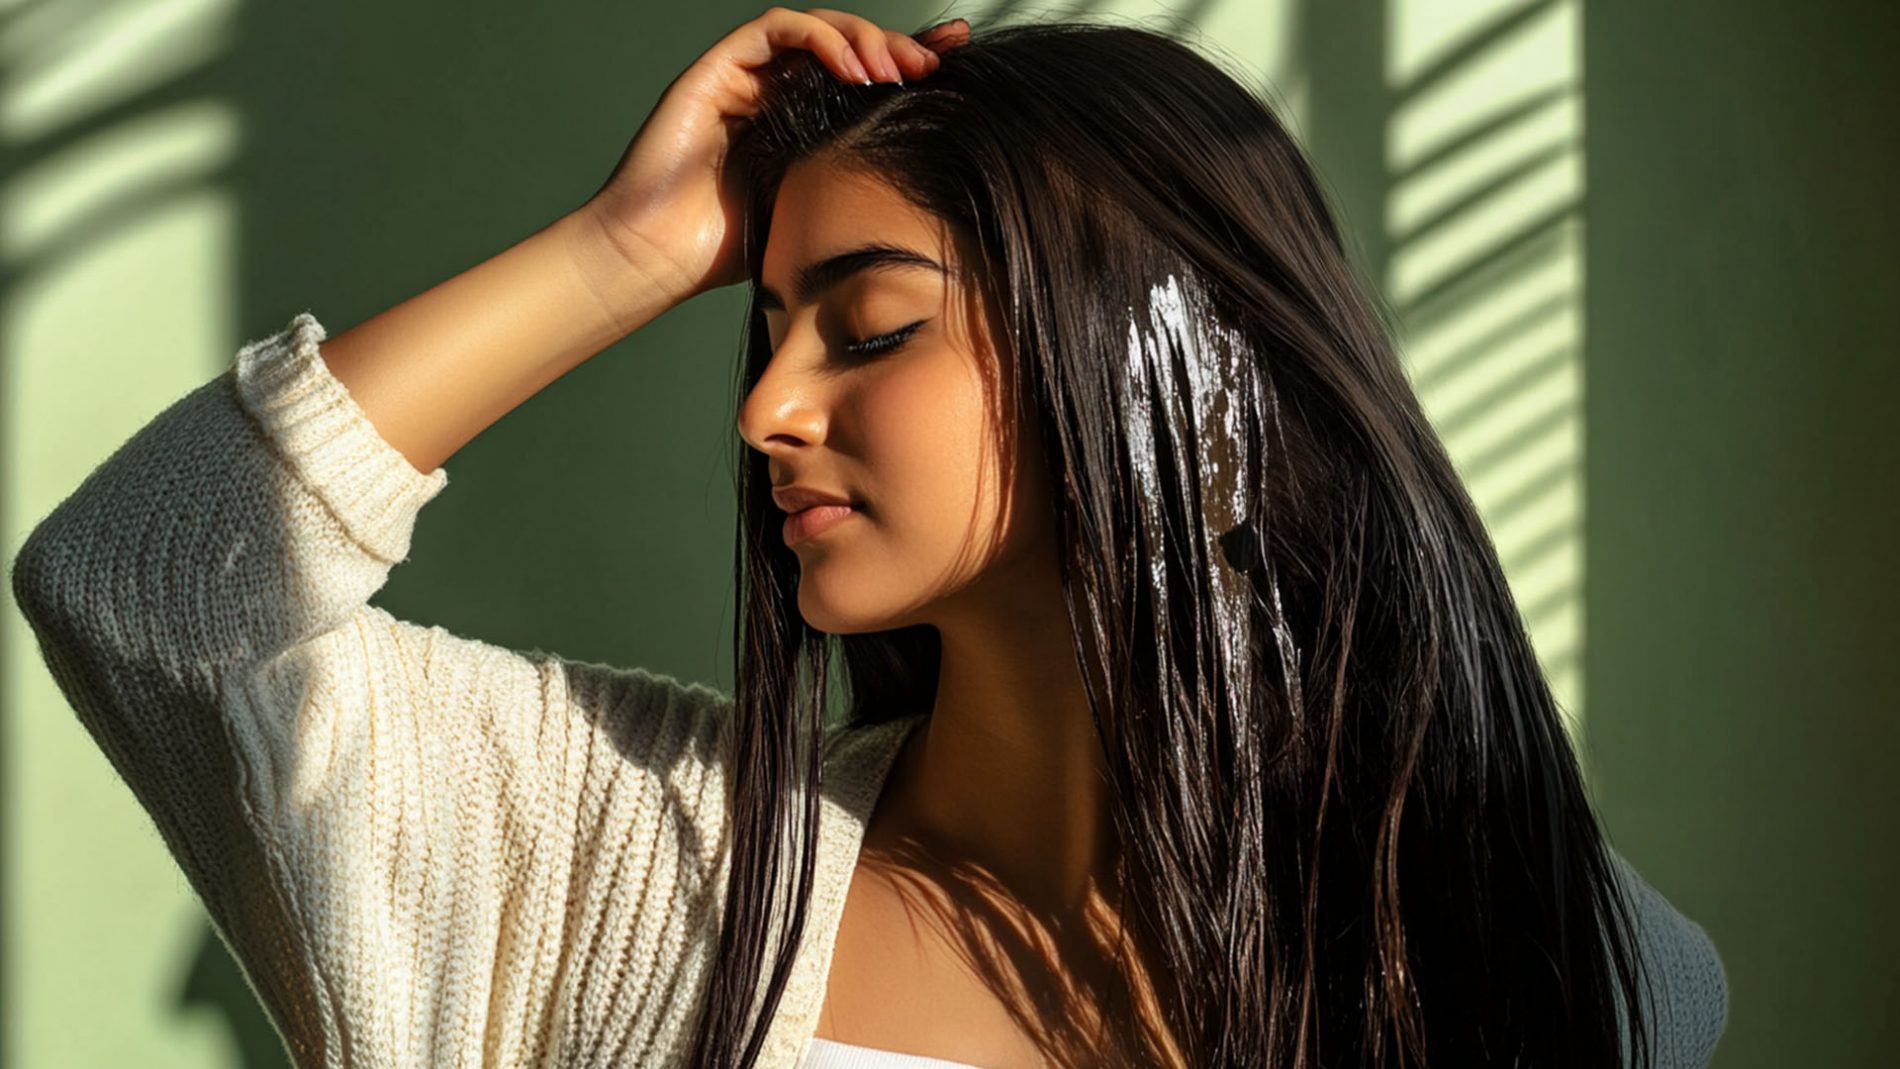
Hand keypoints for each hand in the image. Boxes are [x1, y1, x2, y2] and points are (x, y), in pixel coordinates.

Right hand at [576, 8, 970, 306]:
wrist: (654, 260)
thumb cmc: (728, 252)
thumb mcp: (817, 217)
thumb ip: (857, 190)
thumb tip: (931, 187)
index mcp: (801, 127)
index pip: (863, 82)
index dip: (909, 63)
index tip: (958, 64)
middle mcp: (774, 94)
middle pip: (846, 47)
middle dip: (896, 48)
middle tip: (936, 66)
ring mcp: (746, 79)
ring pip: (815, 30)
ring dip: (863, 39)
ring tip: (897, 68)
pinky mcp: (718, 70)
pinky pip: (775, 30)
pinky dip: (819, 39)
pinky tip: (852, 67)